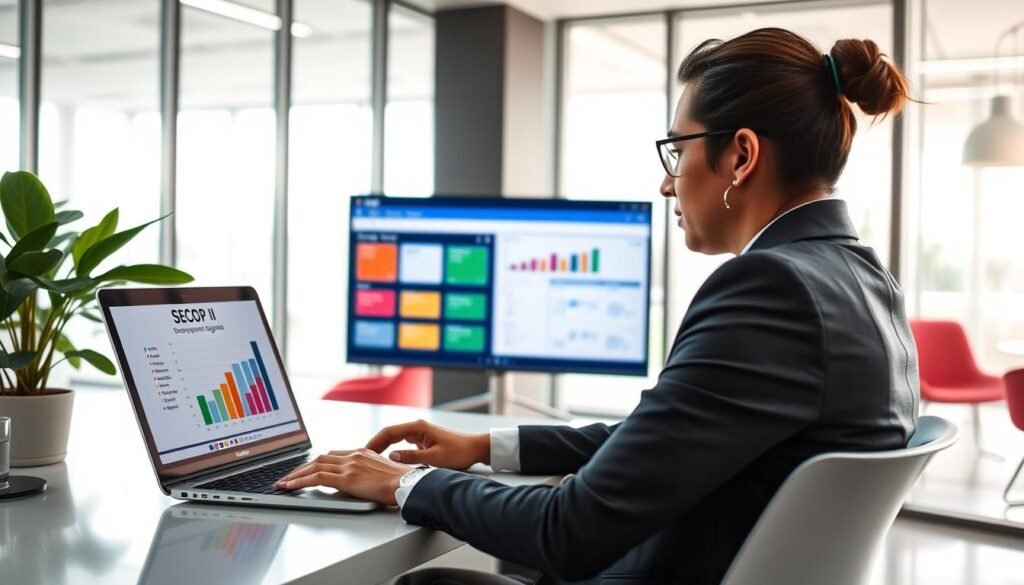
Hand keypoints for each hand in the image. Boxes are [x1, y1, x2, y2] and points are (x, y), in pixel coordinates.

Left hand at [274, 448, 410, 505]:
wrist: (409, 483)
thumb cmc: (403, 481)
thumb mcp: (385, 471)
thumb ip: (371, 472)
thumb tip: (366, 481)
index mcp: (362, 452)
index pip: (333, 455)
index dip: (317, 462)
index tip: (307, 468)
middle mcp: (353, 455)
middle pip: (320, 458)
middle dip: (302, 467)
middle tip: (289, 476)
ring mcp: (349, 466)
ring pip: (314, 466)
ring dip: (295, 475)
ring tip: (283, 483)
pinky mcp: (346, 478)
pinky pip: (316, 478)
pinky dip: (299, 481)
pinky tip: (290, 486)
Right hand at [365, 419, 489, 469]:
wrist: (475, 449)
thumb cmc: (459, 452)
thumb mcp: (434, 458)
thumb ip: (411, 458)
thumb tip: (391, 457)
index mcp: (418, 427)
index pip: (389, 432)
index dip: (375, 442)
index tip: (363, 451)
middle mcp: (417, 428)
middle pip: (390, 434)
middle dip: (376, 444)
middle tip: (363, 457)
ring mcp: (420, 434)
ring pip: (396, 439)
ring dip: (384, 447)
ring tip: (372, 460)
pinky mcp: (424, 441)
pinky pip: (403, 444)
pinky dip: (394, 450)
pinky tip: (389, 461)